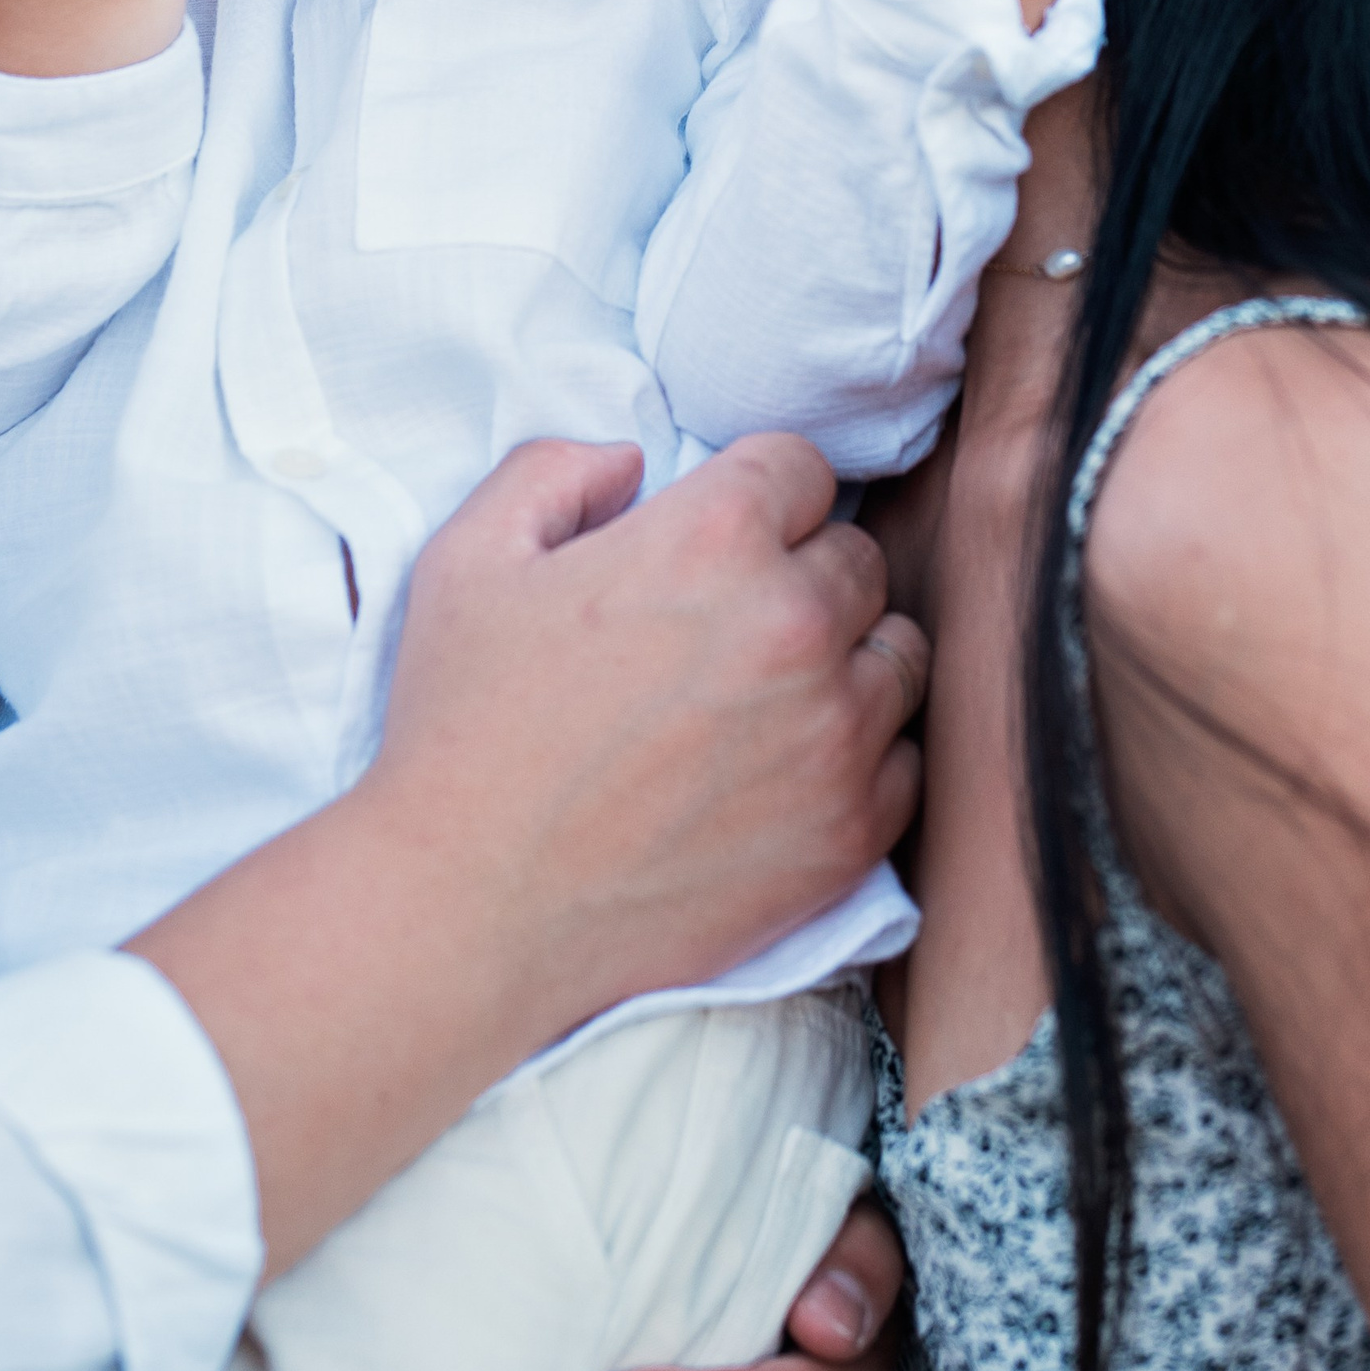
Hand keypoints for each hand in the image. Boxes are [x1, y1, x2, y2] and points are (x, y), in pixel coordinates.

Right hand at [376, 436, 931, 1033]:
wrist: (470, 908)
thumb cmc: (462, 729)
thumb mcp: (468, 556)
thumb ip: (555, 470)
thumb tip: (633, 462)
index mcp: (712, 539)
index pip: (802, 467)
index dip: (757, 495)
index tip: (720, 538)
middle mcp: (794, 625)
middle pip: (857, 558)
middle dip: (801, 574)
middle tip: (728, 624)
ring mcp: (834, 735)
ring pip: (898, 654)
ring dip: (846, 661)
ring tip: (766, 696)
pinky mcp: (850, 833)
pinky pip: (907, 762)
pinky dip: (862, 759)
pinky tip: (784, 770)